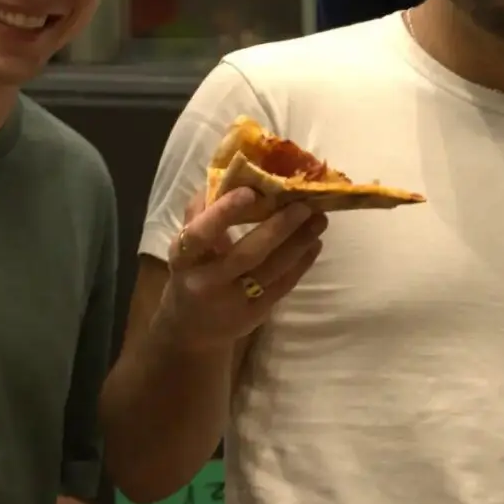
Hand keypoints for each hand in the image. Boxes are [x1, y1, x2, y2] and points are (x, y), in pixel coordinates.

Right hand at [158, 187, 326, 350]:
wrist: (190, 331)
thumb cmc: (192, 273)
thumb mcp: (187, 246)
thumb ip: (202, 213)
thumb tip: (228, 172)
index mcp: (184, 259)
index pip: (201, 234)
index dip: (224, 212)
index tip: (251, 191)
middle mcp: (206, 281)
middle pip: (245, 255)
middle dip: (278, 228)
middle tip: (303, 204)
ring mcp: (232, 302)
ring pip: (270, 271)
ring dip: (298, 243)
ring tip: (319, 219)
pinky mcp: (254, 315)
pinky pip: (282, 286)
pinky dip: (302, 263)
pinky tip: (314, 243)